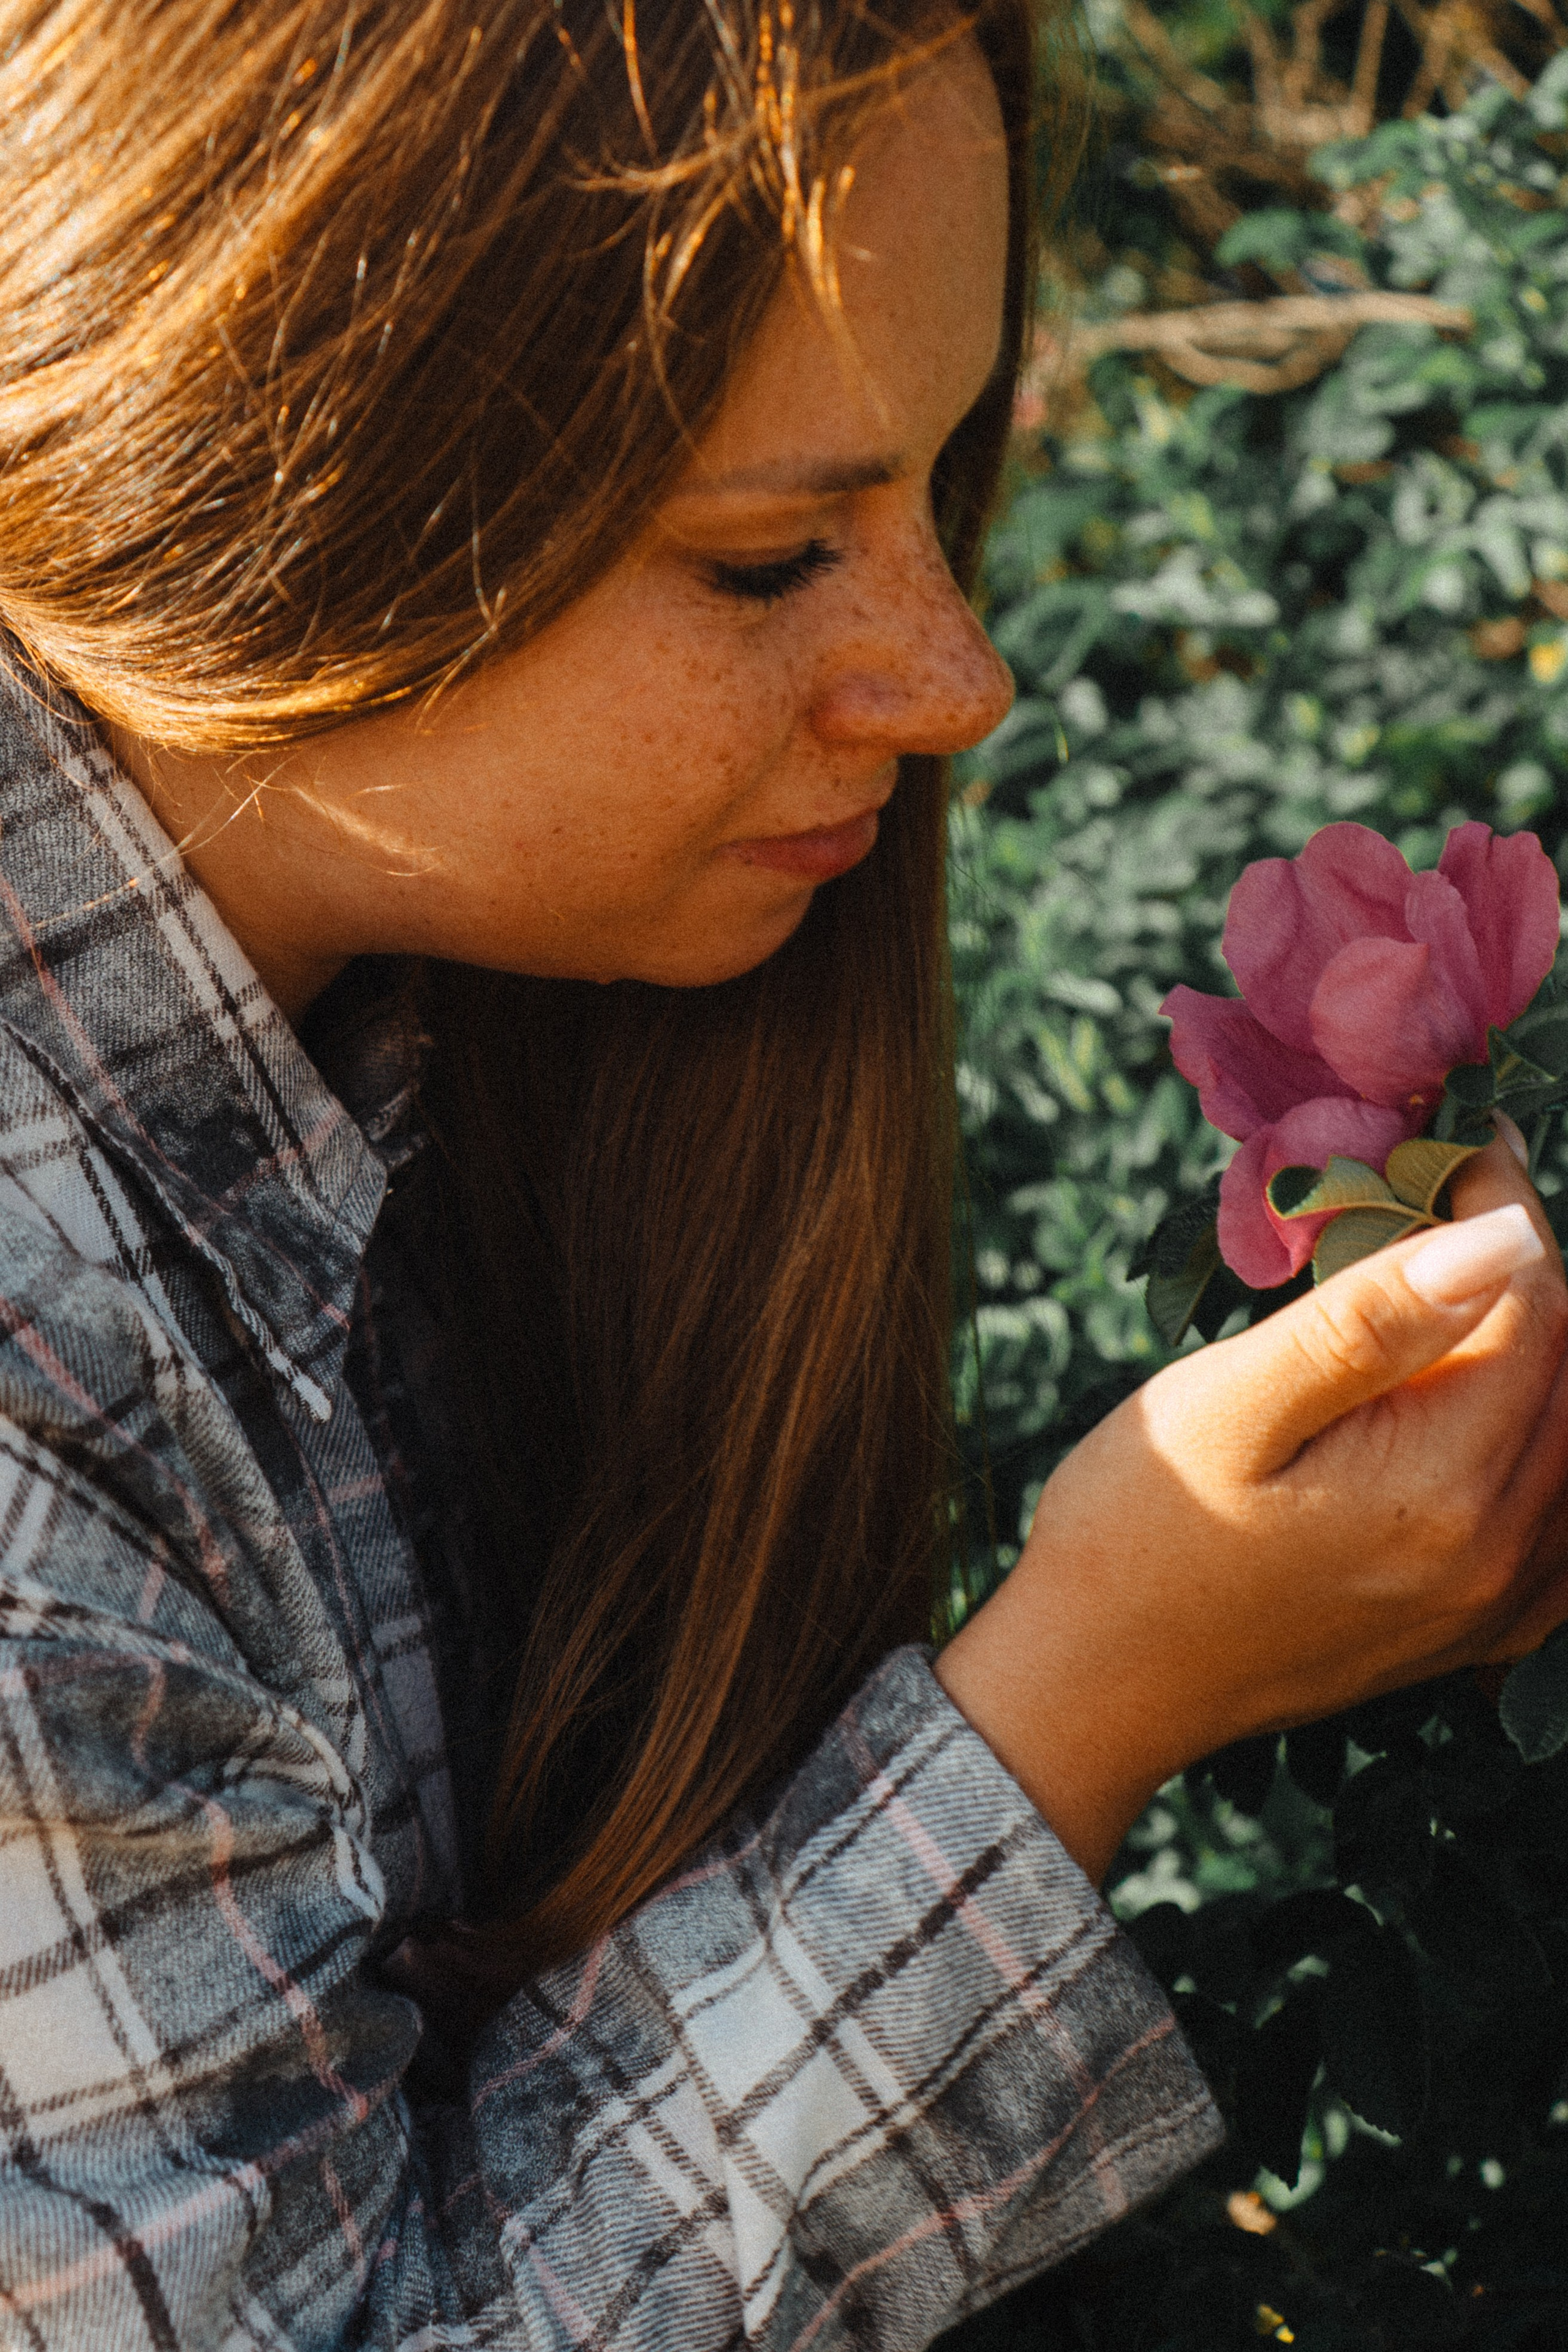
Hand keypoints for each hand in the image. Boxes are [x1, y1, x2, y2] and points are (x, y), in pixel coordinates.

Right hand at [936, 1133, 1567, 1882]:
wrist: (1095, 1687)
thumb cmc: (1135, 1532)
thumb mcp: (1229, 1405)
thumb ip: (1369, 1322)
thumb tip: (1505, 1237)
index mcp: (1441, 1485)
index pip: (1532, 1304)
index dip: (1502, 1204)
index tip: (1454, 1140)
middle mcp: (1496, 1551)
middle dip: (1520, 1269)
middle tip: (1437, 1201)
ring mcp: (1493, 1602)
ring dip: (1535, 1348)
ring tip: (1448, 1289)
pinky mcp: (1474, 1631)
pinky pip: (1565, 1525)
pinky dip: (1549, 1448)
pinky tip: (1491, 1411)